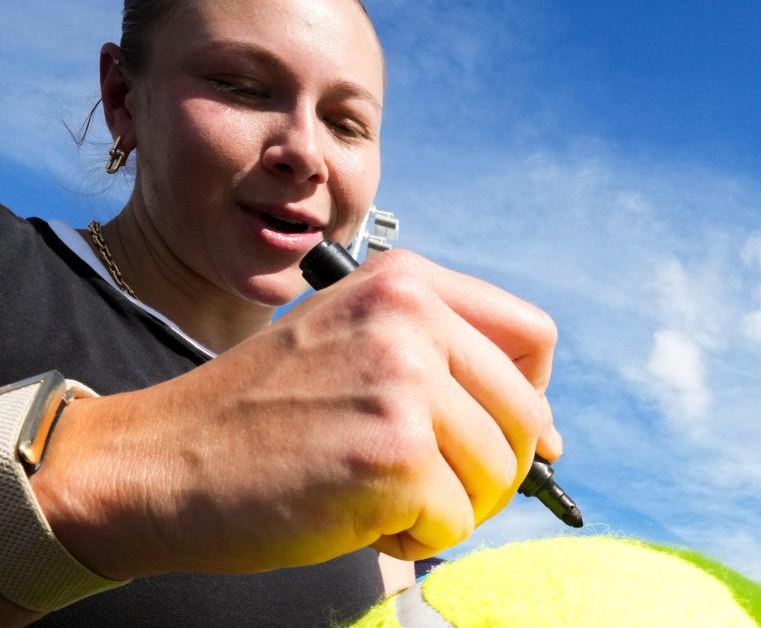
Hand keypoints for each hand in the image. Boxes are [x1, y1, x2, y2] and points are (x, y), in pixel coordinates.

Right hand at [31, 249, 559, 578]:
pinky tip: (356, 514)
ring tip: (376, 491)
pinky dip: (414, 536)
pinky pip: (456, 521)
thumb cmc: (260, 414)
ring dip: (448, 504)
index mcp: (406, 281)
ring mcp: (401, 383)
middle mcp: (410, 317)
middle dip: (495, 467)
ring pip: (497, 473)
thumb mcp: (354, 341)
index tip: (508, 434)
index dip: (531, 396)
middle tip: (434, 485)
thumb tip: (545, 434)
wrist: (158, 462)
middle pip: (527, 414)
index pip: (534, 336)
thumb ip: (444, 361)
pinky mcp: (390, 454)